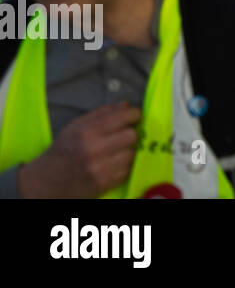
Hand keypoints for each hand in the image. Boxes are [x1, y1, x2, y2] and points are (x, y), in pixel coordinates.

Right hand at [17, 102, 140, 197]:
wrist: (46, 181)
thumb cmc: (63, 150)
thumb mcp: (76, 126)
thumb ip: (102, 113)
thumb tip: (127, 105)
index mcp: (87, 132)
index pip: (123, 118)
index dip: (134, 115)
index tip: (135, 116)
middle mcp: (95, 150)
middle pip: (132, 136)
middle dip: (130, 133)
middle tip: (122, 135)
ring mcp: (101, 169)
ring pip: (132, 154)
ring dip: (127, 151)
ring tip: (115, 151)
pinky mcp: (105, 184)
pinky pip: (127, 170)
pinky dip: (123, 166)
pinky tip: (112, 164)